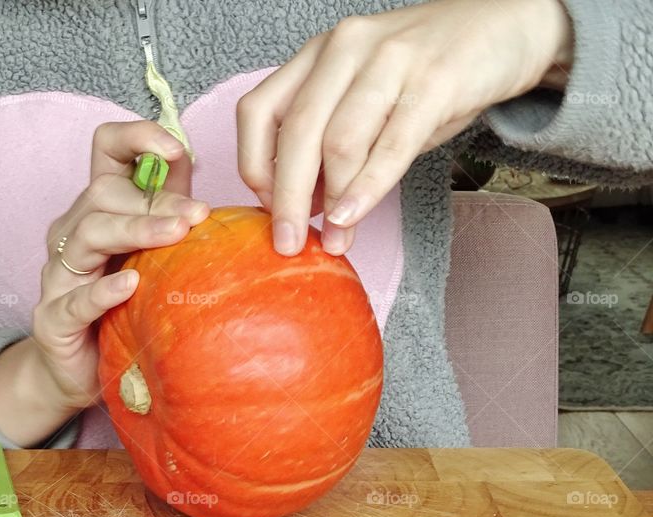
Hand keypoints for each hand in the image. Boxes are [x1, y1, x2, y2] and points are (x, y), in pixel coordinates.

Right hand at [0, 121, 209, 445]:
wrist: (82, 372)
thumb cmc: (124, 310)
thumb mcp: (155, 255)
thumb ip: (175, 214)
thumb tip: (224, 181)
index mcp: (97, 208)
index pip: (105, 148)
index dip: (137, 137)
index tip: (176, 149)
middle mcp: (71, 233)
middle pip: (102, 193)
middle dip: (153, 199)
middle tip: (198, 215)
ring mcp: (58, 276)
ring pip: (87, 233)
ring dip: (136, 229)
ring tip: (176, 234)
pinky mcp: (53, 319)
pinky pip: (75, 299)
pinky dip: (103, 290)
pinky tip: (131, 285)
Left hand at [237, 0, 573, 255]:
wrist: (506, 27)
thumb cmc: (427, 75)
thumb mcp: (365, 101)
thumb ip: (329, 146)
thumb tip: (301, 207)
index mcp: (317, 54)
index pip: (258, 112)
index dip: (255, 168)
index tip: (268, 211)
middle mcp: (345, 49)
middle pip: (297, 134)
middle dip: (287, 200)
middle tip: (287, 245)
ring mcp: (390, 60)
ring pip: (340, 142)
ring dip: (333, 202)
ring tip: (336, 240)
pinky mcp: (435, 80)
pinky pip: (391, 145)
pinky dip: (367, 189)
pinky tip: (353, 216)